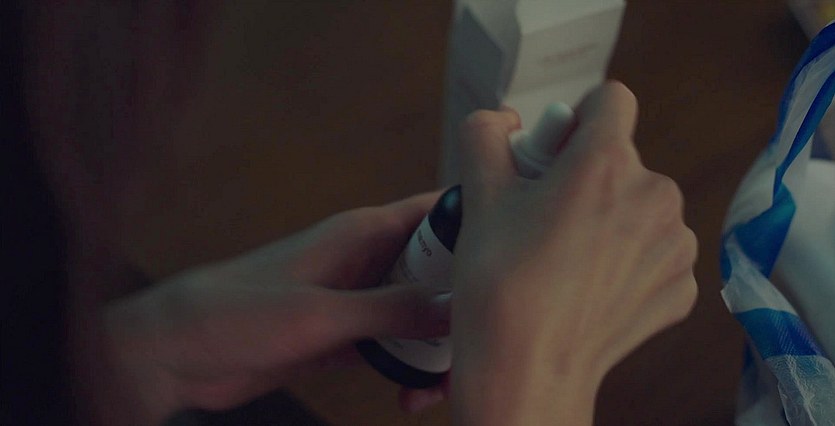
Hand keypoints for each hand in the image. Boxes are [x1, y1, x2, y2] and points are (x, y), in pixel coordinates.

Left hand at [104, 192, 450, 421]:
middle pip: (438, 270)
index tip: (513, 255)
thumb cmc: (236, 312)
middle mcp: (365, 260)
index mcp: (361, 232)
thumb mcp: (322, 314)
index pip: (436, 211)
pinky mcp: (343, 335)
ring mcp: (355, 298)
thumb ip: (392, 309)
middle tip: (481, 343)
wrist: (178, 353)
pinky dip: (407, 367)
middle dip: (463, 303)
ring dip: (435, 345)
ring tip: (437, 385)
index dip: (477, 224)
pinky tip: (408, 393)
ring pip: (419, 314)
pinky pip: (392, 345)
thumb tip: (458, 306)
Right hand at [449, 82, 697, 424]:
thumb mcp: (479, 196)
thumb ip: (485, 136)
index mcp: (606, 162)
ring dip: (611, 220)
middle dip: (587, 177)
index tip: (553, 155)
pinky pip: (654, 253)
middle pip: (623, 160)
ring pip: (641, 207)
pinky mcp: (684, 287)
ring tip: (566, 260)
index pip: (611, 99)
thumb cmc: (500, 284)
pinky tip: (590, 289)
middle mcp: (655, 195)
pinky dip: (627, 263)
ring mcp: (676, 245)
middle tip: (544, 218)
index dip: (576, 119)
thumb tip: (502, 121)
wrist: (527, 369)